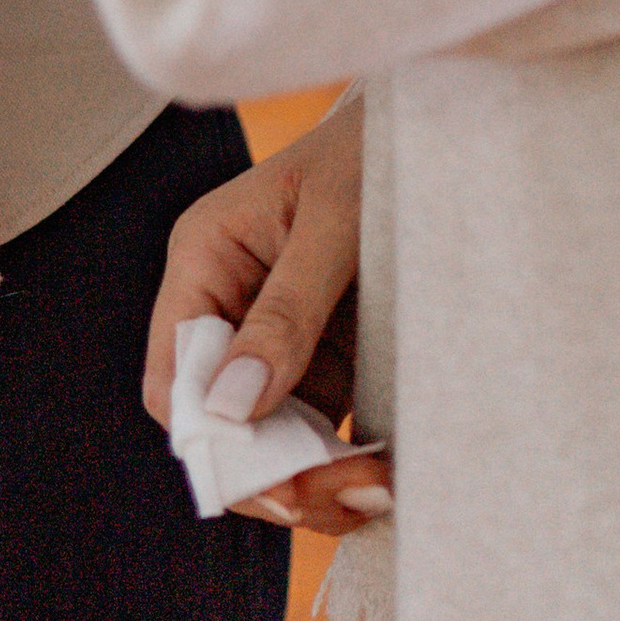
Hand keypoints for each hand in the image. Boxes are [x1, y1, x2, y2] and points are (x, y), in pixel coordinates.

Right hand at [142, 99, 389, 537]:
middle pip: (221, 424)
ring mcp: (279, 338)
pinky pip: (321, 433)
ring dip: (317, 480)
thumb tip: (234, 406)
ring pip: (272, 441)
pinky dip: (348, 465)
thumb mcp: (335, 223)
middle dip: (274, 471)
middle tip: (344, 491)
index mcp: (205, 259)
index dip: (211, 435)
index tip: (274, 473)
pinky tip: (389, 476)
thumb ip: (287, 310)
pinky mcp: (329, 357)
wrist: (444, 129)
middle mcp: (231, 304)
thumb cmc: (380, 150)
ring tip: (379, 489)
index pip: (174, 375)